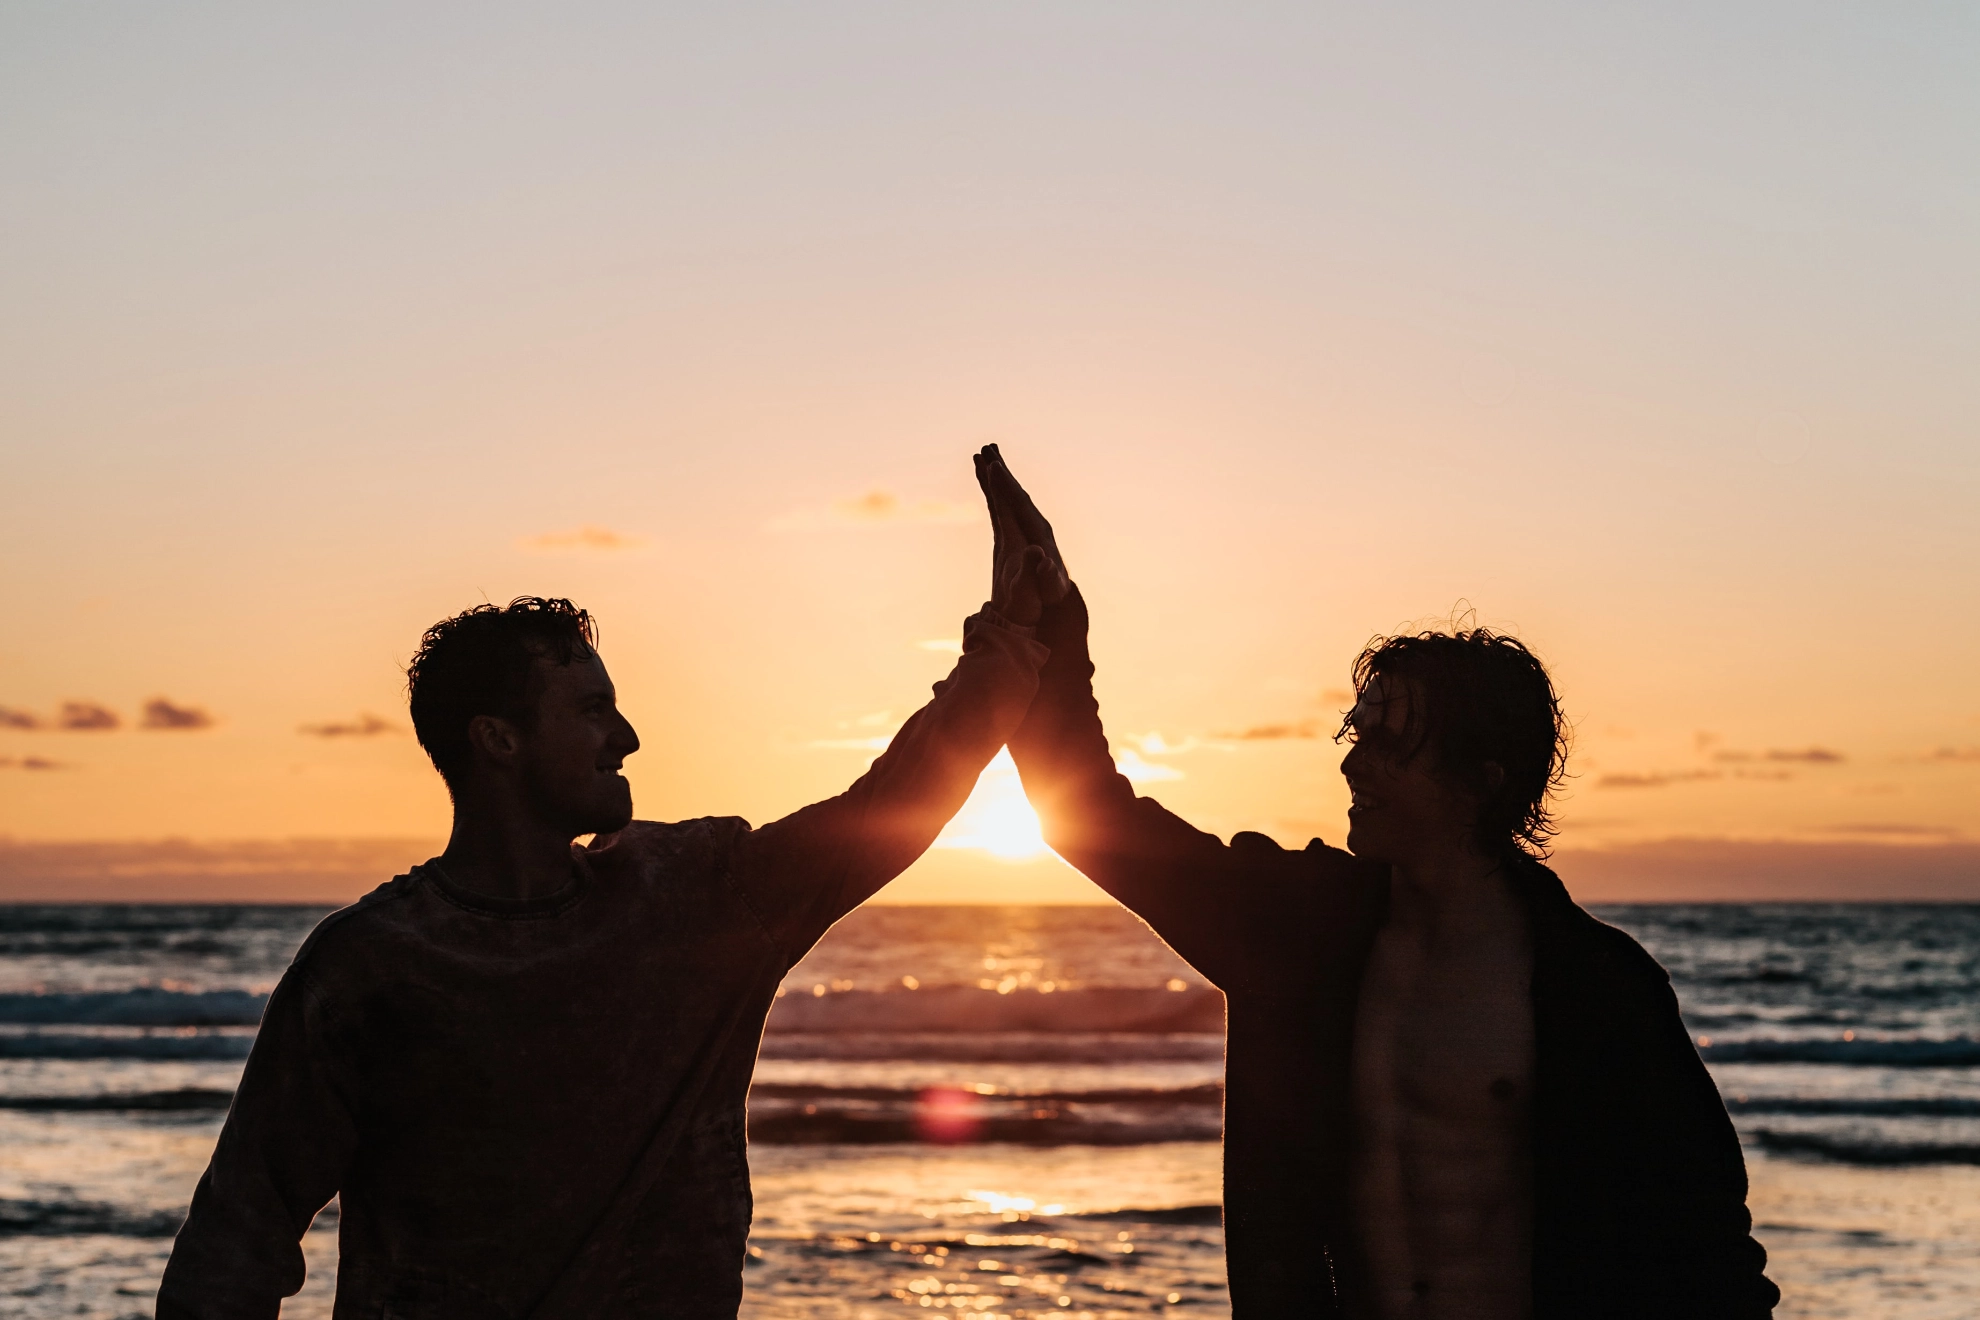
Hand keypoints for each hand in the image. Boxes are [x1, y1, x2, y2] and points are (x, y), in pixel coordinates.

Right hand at [975, 446, 1068, 626]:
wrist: (1052, 596)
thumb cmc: (1050, 593)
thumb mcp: (1049, 587)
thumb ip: (1045, 573)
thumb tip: (1040, 557)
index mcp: (1039, 532)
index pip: (1020, 503)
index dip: (1007, 485)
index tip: (994, 467)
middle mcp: (1033, 522)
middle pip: (1015, 491)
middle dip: (1001, 471)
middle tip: (987, 447)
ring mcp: (1025, 524)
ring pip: (1008, 494)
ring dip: (996, 474)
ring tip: (983, 453)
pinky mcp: (1017, 529)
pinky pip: (1002, 503)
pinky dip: (993, 489)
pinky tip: (985, 478)